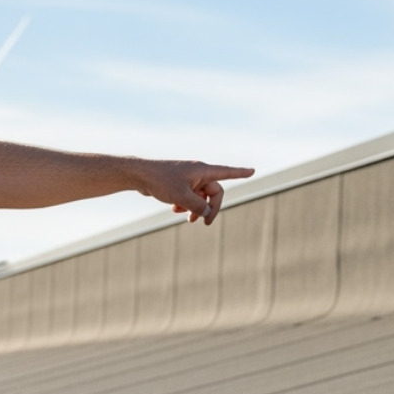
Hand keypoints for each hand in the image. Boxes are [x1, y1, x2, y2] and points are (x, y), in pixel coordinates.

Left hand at [135, 160, 254, 224]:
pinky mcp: (179, 183)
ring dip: (196, 209)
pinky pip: (190, 196)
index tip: (253, 171)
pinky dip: (186, 205)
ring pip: (201, 197)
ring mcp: (188, 178)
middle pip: (214, 192)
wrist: (140, 175)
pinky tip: (175, 210)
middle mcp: (198, 172)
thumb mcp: (182, 197)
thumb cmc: (161, 181)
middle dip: (210, 208)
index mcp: (202, 170)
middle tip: (204, 224)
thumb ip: (198, 207)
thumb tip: (207, 213)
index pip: (227, 172)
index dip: (241, 173)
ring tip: (187, 219)